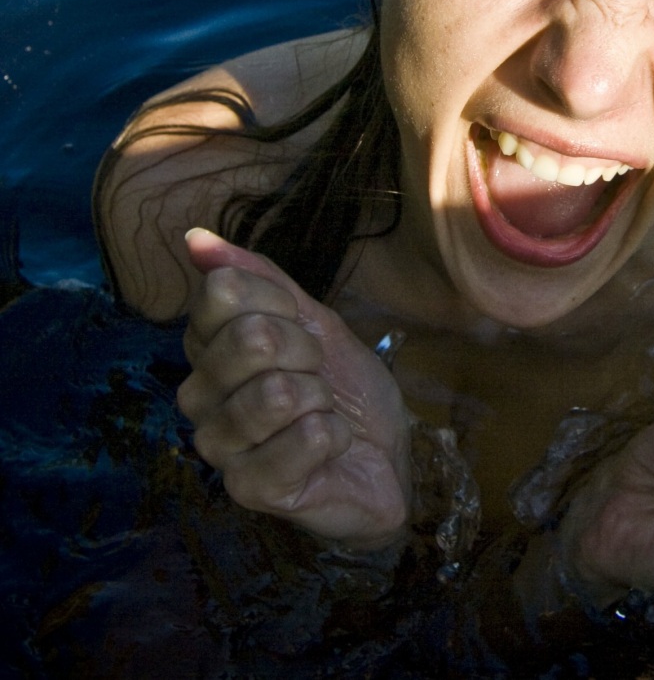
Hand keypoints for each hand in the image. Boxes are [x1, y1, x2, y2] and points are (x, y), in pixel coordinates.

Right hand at [176, 228, 410, 550]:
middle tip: (316, 374)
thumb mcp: (314, 320)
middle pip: (251, 337)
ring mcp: (219, 445)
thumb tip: (196, 238)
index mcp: (208, 348)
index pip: (222, 292)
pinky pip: (305, 437)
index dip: (281, 303)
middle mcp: (199, 396)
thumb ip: (260, 278)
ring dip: (321, 397)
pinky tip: (328, 446)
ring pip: (277, 392)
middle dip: (307, 351)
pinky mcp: (248, 489)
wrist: (383, 455)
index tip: (301, 327)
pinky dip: (334, 435)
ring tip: (321, 411)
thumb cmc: (343, 387)